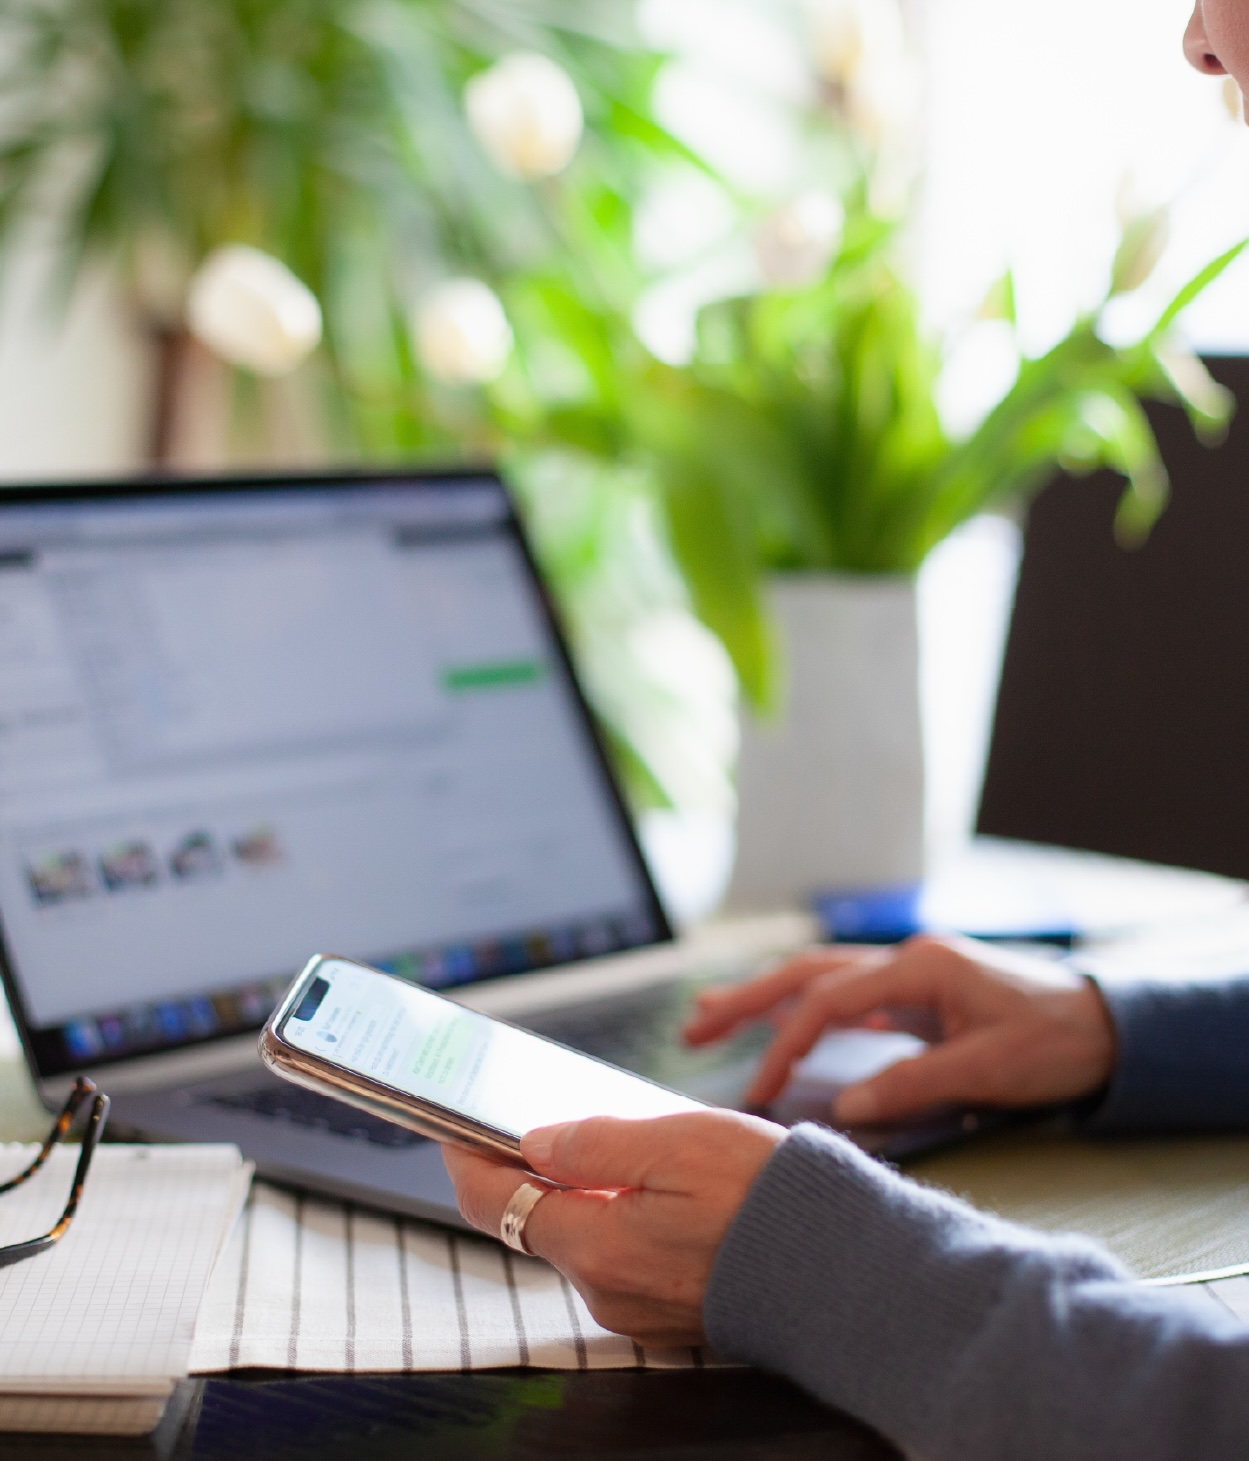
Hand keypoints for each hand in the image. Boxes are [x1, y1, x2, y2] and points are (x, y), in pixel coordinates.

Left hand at [442, 1110, 784, 1345]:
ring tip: (607, 1140)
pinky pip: (621, 1255)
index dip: (466, 1160)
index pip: (496, 1204)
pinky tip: (650, 1183)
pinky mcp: (668, 1311)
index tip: (451, 1127)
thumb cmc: (768, 1201)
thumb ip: (595, 1144)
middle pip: (536, 1220)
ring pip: (582, 1236)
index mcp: (597, 1247)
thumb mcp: (677, 1143)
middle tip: (534, 1117)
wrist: (845, 1270)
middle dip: (528, 1169)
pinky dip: (617, 1216)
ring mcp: (636, 1308)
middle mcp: (605, 1289)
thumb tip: (535, 1141)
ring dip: (580, 1191)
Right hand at [683, 935, 1116, 1125]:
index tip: (756, 1091)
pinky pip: (844, 995)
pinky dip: (804, 1010)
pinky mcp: (915, 992)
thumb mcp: (988, 1068)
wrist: (1105, 1025)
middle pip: (806, 972)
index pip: (827, 1001)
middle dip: (746, 999)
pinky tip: (781, 1027)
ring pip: (818, 978)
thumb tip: (842, 1107)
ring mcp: (907, 972)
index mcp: (918, 967)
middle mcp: (903, 960)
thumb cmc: (1054, 1042)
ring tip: (710, 1016)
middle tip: (692, 1027)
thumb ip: (912, 1083)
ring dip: (764, 998)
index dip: (785, 1045)